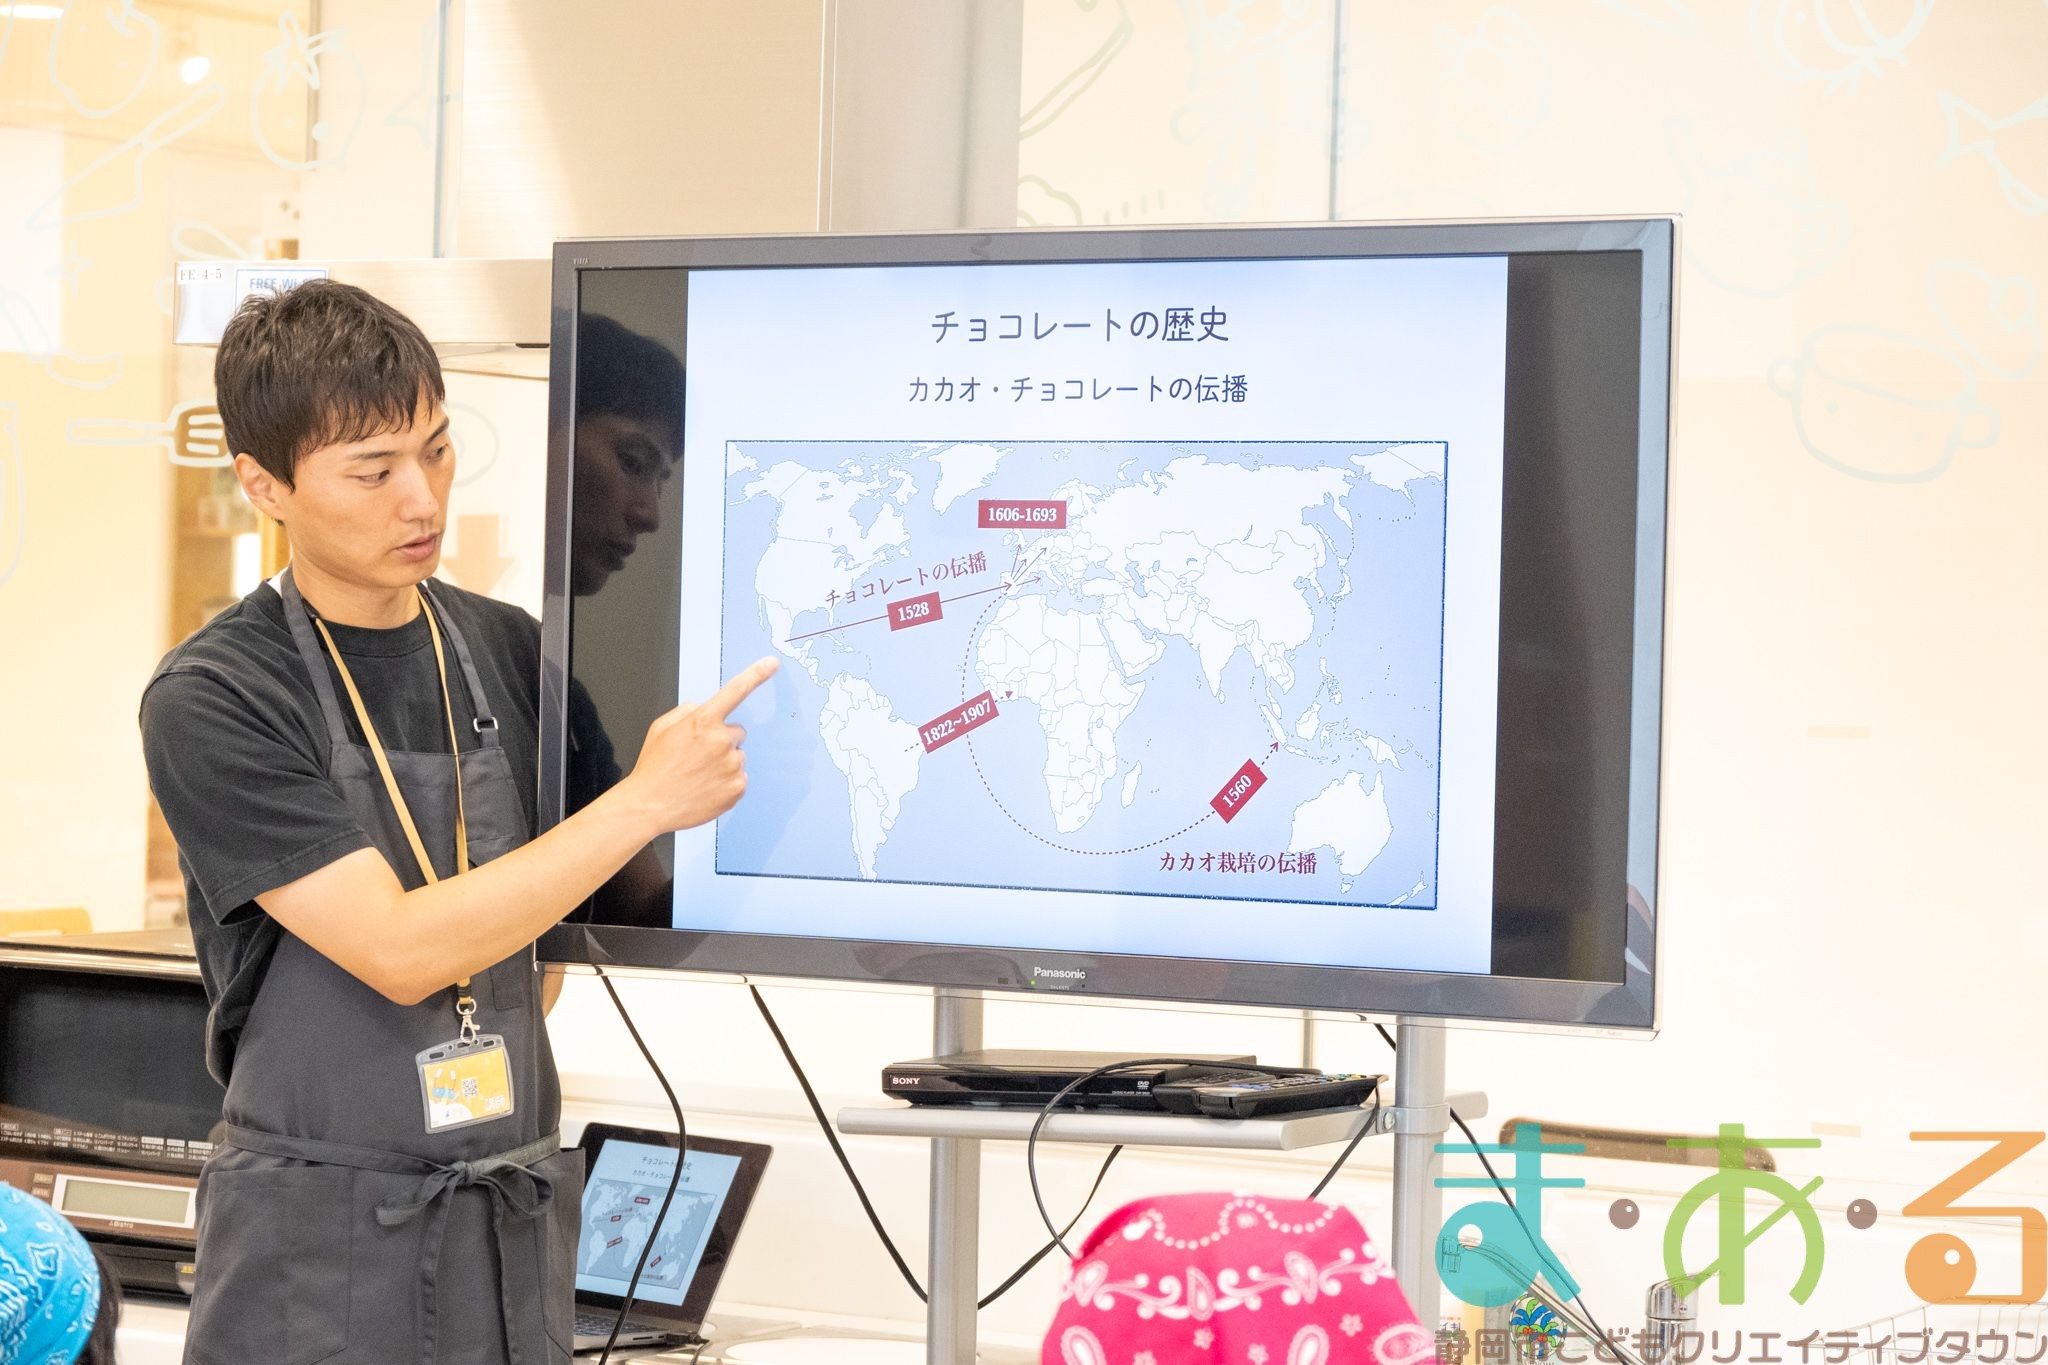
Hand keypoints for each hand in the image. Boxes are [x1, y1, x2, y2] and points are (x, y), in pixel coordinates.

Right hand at [625, 658, 777, 833]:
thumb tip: (703, 708)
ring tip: (698, 775)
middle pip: (736, 732)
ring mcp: (732, 766)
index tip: (772, 663)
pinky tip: (706, 787)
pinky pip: (740, 778)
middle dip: (721, 740)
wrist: (649, 805)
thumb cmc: (654, 766)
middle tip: (697, 756)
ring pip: (738, 756)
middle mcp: (721, 741)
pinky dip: (726, 782)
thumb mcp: (662, 727)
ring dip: (724, 762)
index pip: (735, 690)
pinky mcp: (737, 788)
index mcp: (702, 722)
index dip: (756, 674)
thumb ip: (687, 711)